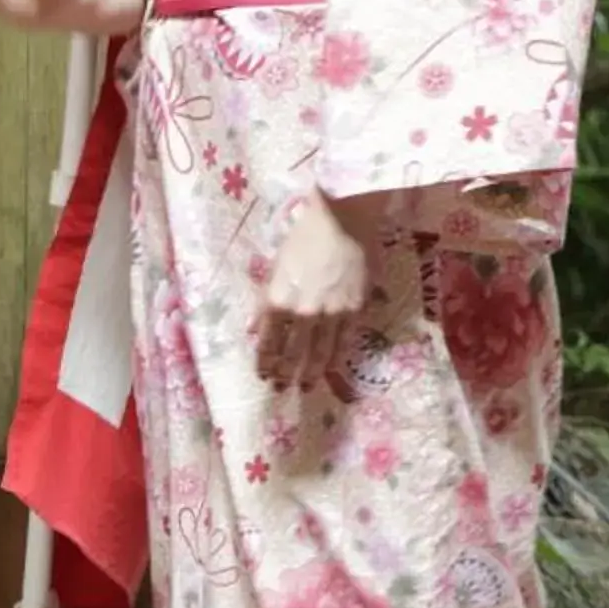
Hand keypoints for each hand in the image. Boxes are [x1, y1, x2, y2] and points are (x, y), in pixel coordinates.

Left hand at [260, 192, 373, 388]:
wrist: (344, 218)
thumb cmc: (304, 236)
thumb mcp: (275, 266)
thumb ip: (264, 301)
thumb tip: (252, 329)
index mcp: (279, 300)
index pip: (268, 342)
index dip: (264, 362)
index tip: (263, 374)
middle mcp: (304, 312)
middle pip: (293, 354)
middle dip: (286, 375)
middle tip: (282, 389)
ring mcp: (332, 312)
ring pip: (321, 353)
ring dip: (311, 373)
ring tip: (306, 386)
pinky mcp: (356, 308)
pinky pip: (345, 340)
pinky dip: (336, 357)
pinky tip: (332, 367)